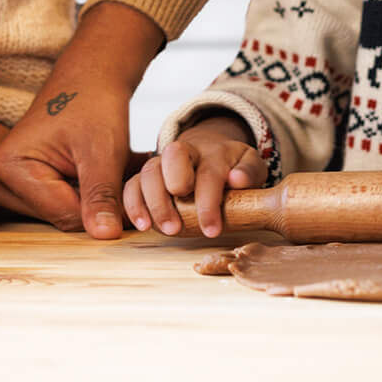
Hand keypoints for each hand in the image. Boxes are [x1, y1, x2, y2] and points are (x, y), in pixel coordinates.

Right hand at [0, 1, 161, 239]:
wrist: (89, 78)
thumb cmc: (94, 103)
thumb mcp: (102, 148)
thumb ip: (101, 194)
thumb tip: (105, 237)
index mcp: (9, 168)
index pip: (64, 214)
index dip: (105, 210)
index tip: (136, 194)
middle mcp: (0, 182)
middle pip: (62, 218)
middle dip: (99, 203)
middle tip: (128, 176)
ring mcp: (11, 187)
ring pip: (67, 215)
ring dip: (98, 199)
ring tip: (119, 171)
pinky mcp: (27, 189)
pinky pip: (65, 206)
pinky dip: (91, 194)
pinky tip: (108, 174)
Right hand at [123, 116, 264, 237]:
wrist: (211, 152)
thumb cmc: (233, 167)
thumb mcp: (249, 165)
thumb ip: (249, 171)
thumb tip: (237, 179)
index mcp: (214, 151)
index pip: (208, 172)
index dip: (208, 203)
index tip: (211, 230)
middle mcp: (185, 151)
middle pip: (172, 156)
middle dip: (175, 187)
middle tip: (179, 225)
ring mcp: (163, 162)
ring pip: (149, 171)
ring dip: (154, 202)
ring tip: (166, 230)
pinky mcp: (146, 176)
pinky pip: (132, 184)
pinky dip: (133, 204)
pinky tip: (142, 225)